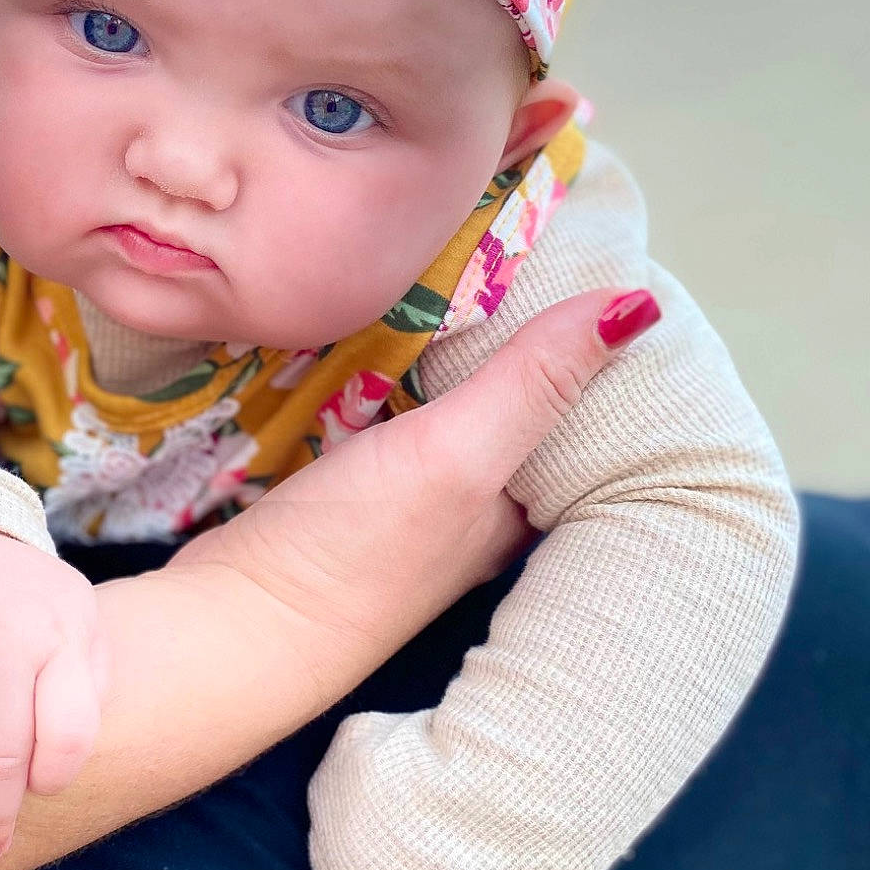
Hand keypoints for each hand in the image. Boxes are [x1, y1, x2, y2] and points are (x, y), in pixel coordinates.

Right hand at [175, 286, 659, 657]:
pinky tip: (383, 328)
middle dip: (529, 337)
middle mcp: (477, 511)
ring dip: (458, 349)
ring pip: (451, 406)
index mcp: (524, 514)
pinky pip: (386, 412)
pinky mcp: (344, 492)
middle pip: (519, 407)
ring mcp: (406, 504)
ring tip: (468, 261)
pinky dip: (394, 370)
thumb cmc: (352, 556)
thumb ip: (532, 381)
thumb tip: (641, 303)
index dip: (604, 354)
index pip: (590, 421)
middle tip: (540, 242)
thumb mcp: (455, 457)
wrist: (228, 627)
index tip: (618, 269)